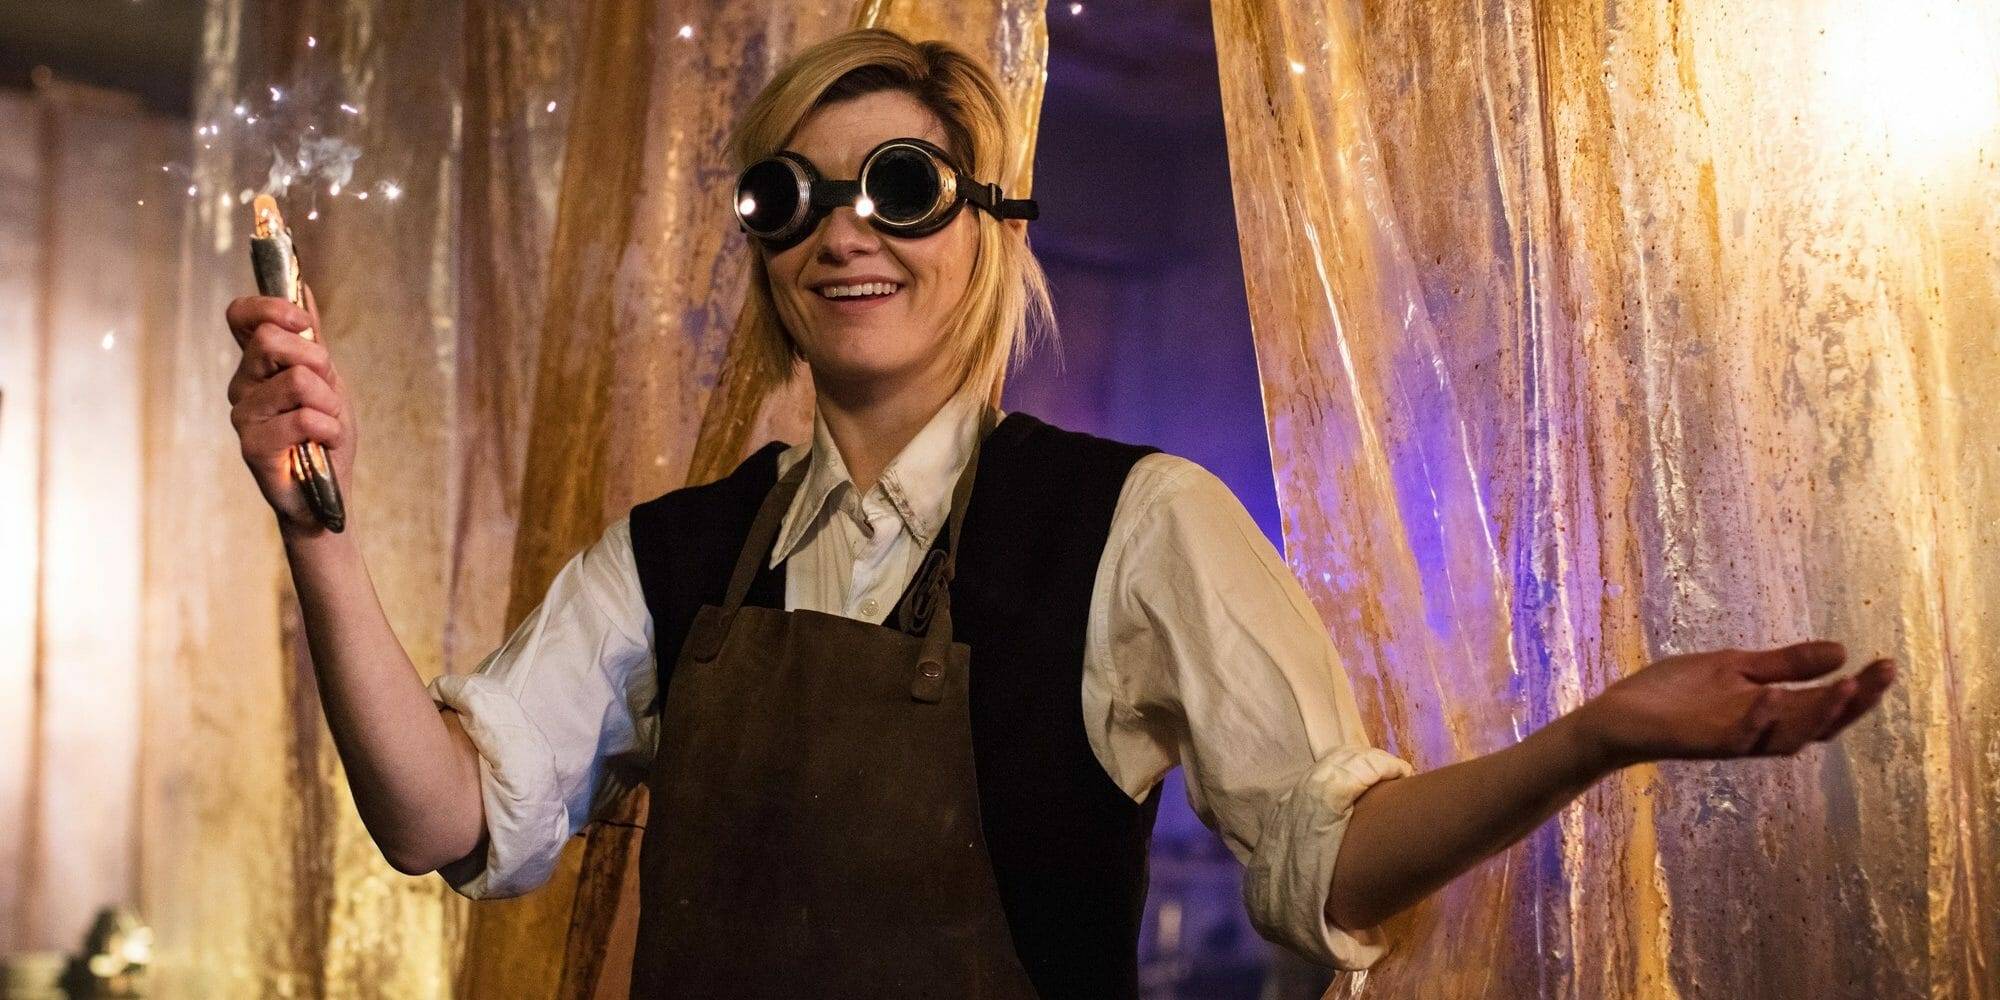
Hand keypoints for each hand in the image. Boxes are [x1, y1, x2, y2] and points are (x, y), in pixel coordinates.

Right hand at [224, 284, 355, 533]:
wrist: (326, 494)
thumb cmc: (325, 436)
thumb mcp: (328, 380)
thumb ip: (312, 338)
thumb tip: (303, 289)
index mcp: (257, 364)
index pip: (240, 316)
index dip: (270, 307)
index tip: (302, 322)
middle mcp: (242, 385)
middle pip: (271, 341)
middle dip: (316, 360)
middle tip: (327, 391)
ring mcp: (243, 415)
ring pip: (297, 380)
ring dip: (330, 404)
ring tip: (327, 425)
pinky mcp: (252, 446)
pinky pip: (305, 418)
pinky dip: (330, 431)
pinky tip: (324, 446)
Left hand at [1574, 641, 1894, 772]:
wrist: (1620, 715)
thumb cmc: (1676, 695)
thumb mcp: (1736, 668)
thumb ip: (1784, 665)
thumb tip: (1842, 651)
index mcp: (1771, 712)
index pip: (1827, 705)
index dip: (1860, 690)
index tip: (1888, 663)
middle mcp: (1761, 731)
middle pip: (1819, 724)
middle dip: (1854, 701)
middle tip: (1883, 674)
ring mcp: (1734, 739)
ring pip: (1788, 736)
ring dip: (1817, 712)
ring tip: (1846, 684)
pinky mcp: (1704, 743)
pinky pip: (1737, 736)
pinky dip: (1755, 717)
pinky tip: (1770, 694)